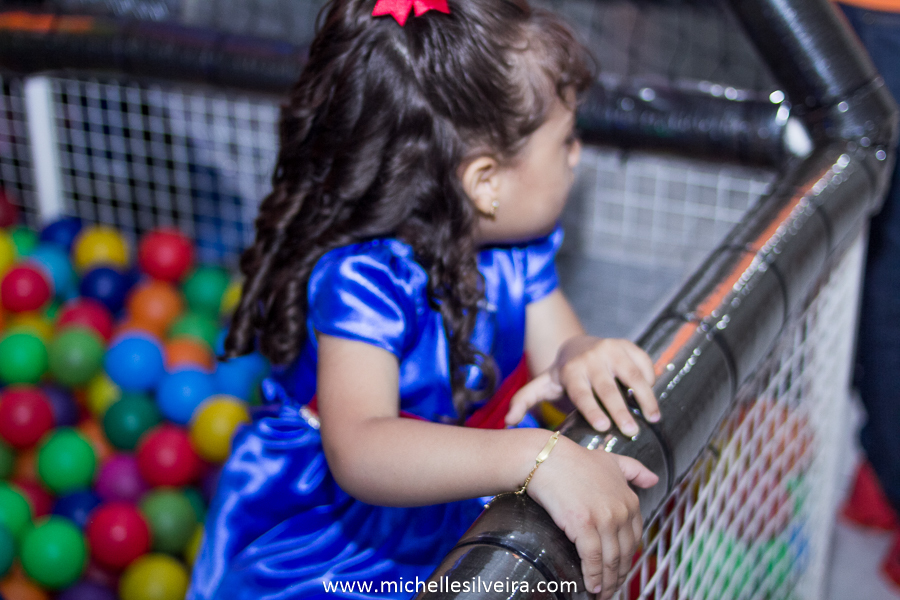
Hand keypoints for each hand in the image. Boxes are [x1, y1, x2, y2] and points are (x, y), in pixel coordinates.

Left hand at [505, 336, 658, 435]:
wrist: (578, 346)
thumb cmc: (562, 375)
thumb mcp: (542, 386)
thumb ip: (524, 401)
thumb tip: (508, 422)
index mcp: (571, 371)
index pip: (582, 393)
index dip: (593, 410)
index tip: (604, 427)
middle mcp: (592, 358)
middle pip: (608, 387)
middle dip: (620, 410)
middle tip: (631, 431)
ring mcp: (612, 349)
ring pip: (632, 375)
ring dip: (644, 397)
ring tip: (653, 419)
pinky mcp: (629, 345)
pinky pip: (644, 363)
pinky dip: (650, 380)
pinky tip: (652, 399)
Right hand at [526, 436, 658, 598]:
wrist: (546, 458)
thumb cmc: (574, 459)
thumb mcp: (611, 460)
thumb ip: (634, 470)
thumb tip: (654, 480)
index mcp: (630, 500)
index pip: (634, 539)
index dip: (627, 559)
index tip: (620, 569)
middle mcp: (621, 511)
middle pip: (624, 554)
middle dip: (618, 575)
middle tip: (611, 588)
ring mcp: (604, 519)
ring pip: (610, 560)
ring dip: (607, 582)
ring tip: (601, 594)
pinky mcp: (584, 525)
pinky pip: (592, 559)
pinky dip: (593, 576)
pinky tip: (591, 586)